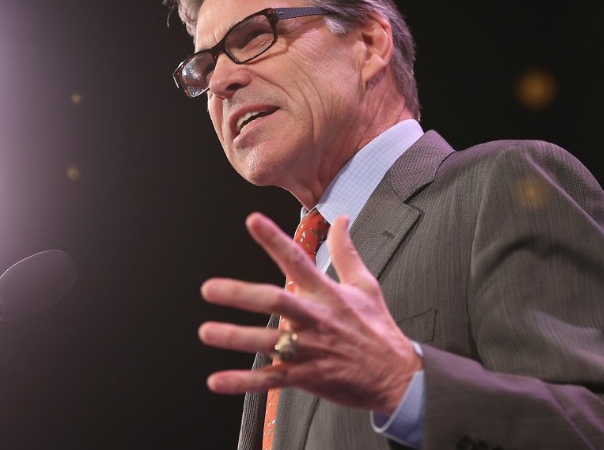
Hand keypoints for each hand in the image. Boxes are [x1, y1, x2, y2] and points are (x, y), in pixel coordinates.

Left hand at [198, 212, 421, 414]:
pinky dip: (242, 382)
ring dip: (235, 337)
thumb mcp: (366, 285)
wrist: (396, 376)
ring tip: (206, 332)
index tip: (252, 220)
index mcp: (327, 294)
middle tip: (210, 288)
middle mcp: (315, 319)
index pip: (297, 260)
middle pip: (275, 301)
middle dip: (241, 294)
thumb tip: (341, 220)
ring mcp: (309, 349)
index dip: (274, 239)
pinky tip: (217, 380)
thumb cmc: (378, 330)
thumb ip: (346, 251)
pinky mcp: (306, 376)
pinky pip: (269, 380)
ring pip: (267, 342)